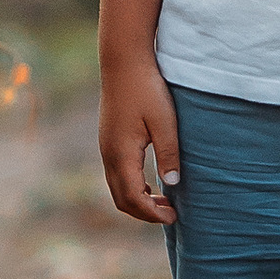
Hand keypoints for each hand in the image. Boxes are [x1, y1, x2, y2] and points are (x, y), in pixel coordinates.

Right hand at [100, 51, 179, 225]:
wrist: (123, 61)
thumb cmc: (146, 89)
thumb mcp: (164, 122)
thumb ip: (168, 154)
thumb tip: (172, 185)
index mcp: (121, 154)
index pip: (134, 198)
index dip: (152, 214)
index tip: (174, 217)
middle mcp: (108, 154)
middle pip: (122, 199)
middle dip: (144, 213)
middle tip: (171, 214)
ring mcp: (105, 147)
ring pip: (117, 187)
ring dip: (138, 200)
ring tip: (163, 201)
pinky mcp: (108, 140)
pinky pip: (116, 174)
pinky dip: (132, 186)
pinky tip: (151, 182)